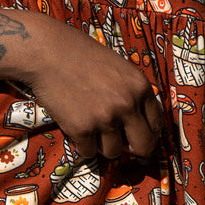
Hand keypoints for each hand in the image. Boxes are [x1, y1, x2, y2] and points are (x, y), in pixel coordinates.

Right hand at [21, 16, 161, 160]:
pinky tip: (74, 123)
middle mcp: (127, 104)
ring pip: (113, 152)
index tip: (137, 135)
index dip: (147, 132)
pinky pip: (88, 152)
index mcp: (140, 86)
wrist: (47, 52)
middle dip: (132, 148)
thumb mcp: (118, 68)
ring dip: (102, 144)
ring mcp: (105, 119)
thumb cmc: (81, 55)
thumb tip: (138, 125)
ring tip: (90, 123)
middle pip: (143, 146)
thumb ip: (131, 93)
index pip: (156, 124)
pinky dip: (82, 143)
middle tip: (121, 144)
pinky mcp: (82, 129)